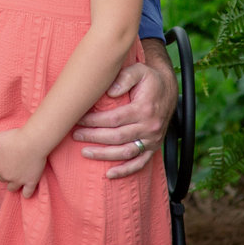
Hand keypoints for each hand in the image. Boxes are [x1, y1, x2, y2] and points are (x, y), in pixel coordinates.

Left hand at [0, 127, 45, 198]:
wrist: (33, 141)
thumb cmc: (14, 138)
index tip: (3, 158)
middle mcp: (5, 176)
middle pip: (2, 178)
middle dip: (5, 173)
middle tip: (11, 164)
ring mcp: (18, 180)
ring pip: (12, 187)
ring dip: (13, 183)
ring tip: (17, 175)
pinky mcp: (30, 182)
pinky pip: (27, 193)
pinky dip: (26, 192)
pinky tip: (26, 188)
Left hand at [73, 46, 176, 178]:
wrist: (168, 89)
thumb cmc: (148, 79)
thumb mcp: (138, 71)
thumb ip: (124, 78)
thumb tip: (110, 91)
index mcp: (144, 109)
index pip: (114, 119)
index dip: (94, 121)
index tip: (78, 119)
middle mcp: (149, 127)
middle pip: (117, 137)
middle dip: (93, 137)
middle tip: (75, 135)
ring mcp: (152, 139)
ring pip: (126, 152)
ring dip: (104, 155)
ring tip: (85, 152)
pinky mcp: (154, 147)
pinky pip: (140, 163)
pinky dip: (125, 170)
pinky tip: (109, 174)